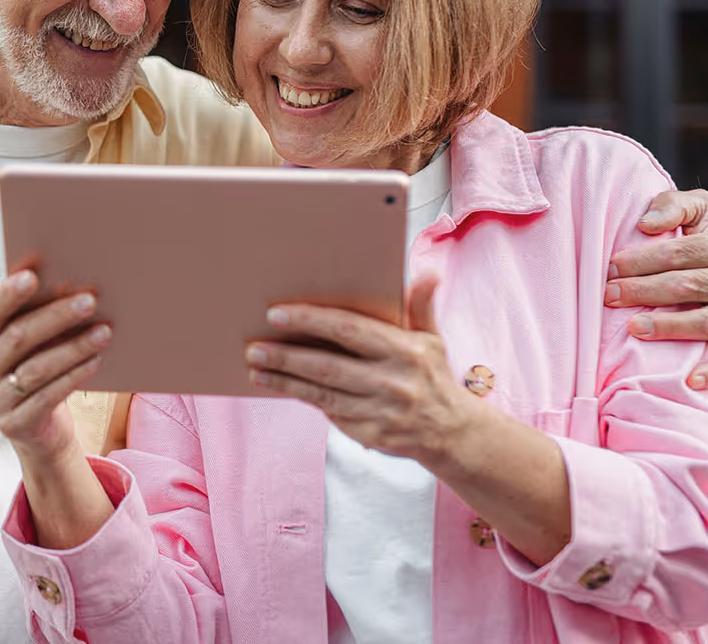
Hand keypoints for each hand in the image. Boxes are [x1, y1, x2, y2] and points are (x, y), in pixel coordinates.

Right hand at [0, 270, 112, 464]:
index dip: (8, 295)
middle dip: (55, 316)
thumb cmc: (34, 370)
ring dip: (74, 347)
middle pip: (16, 338)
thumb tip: (37, 273)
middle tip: (89, 300)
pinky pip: (48, 396)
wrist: (39, 429)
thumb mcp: (28, 344)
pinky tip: (96, 360)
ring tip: (104, 331)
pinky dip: (74, 376)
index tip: (33, 276)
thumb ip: (26, 313)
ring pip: (36, 368)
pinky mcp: (15, 425)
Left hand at [244, 274, 471, 461]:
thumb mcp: (431, 337)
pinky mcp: (368, 434)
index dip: (311, 320)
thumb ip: (420, 305)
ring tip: (255, 366)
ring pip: (321, 392)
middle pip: (328, 365)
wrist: (453, 432)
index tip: (277, 314)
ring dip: (284, 379)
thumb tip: (428, 274)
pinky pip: (328, 410)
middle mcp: (391, 381)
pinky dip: (301, 395)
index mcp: (405, 350)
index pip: (349, 330)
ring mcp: (379, 411)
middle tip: (253, 346)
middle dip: (286, 355)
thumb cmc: (432, 375)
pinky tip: (278, 384)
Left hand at [606, 189, 707, 388]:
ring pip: (707, 321)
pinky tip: (692, 380)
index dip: (640, 261)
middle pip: (686, 287)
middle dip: (643, 292)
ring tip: (635, 328)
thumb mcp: (701, 208)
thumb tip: (645, 223)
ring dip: (670, 327)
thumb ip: (673, 206)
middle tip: (609, 296)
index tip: (609, 268)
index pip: (677, 254)